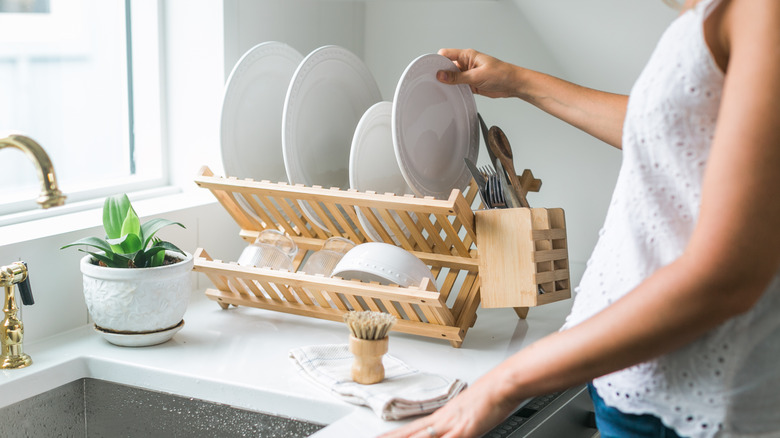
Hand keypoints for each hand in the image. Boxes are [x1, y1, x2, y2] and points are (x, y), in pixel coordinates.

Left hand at [378, 375, 518, 437]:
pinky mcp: (463, 431)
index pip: (410, 429)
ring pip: (420, 437)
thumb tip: (448, 433)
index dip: (392, 435)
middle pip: (408, 433)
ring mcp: (450, 426)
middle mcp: (441, 421)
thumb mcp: (467, 416)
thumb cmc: (488, 399)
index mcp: (440, 417)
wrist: (501, 385)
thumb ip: (454, 427)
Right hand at [436, 48, 518, 98]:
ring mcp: (468, 74)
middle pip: (447, 67)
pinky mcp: (471, 84)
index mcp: (467, 55)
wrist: (513, 84)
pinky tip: (452, 95)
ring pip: (452, 78)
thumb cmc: (501, 74)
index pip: (446, 54)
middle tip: (434, 82)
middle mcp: (466, 63)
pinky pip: (458, 86)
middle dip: (441, 74)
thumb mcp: (476, 76)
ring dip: (448, 84)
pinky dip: (455, 91)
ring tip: (442, 90)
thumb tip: (441, 75)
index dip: (437, 61)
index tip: (430, 70)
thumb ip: (458, 77)